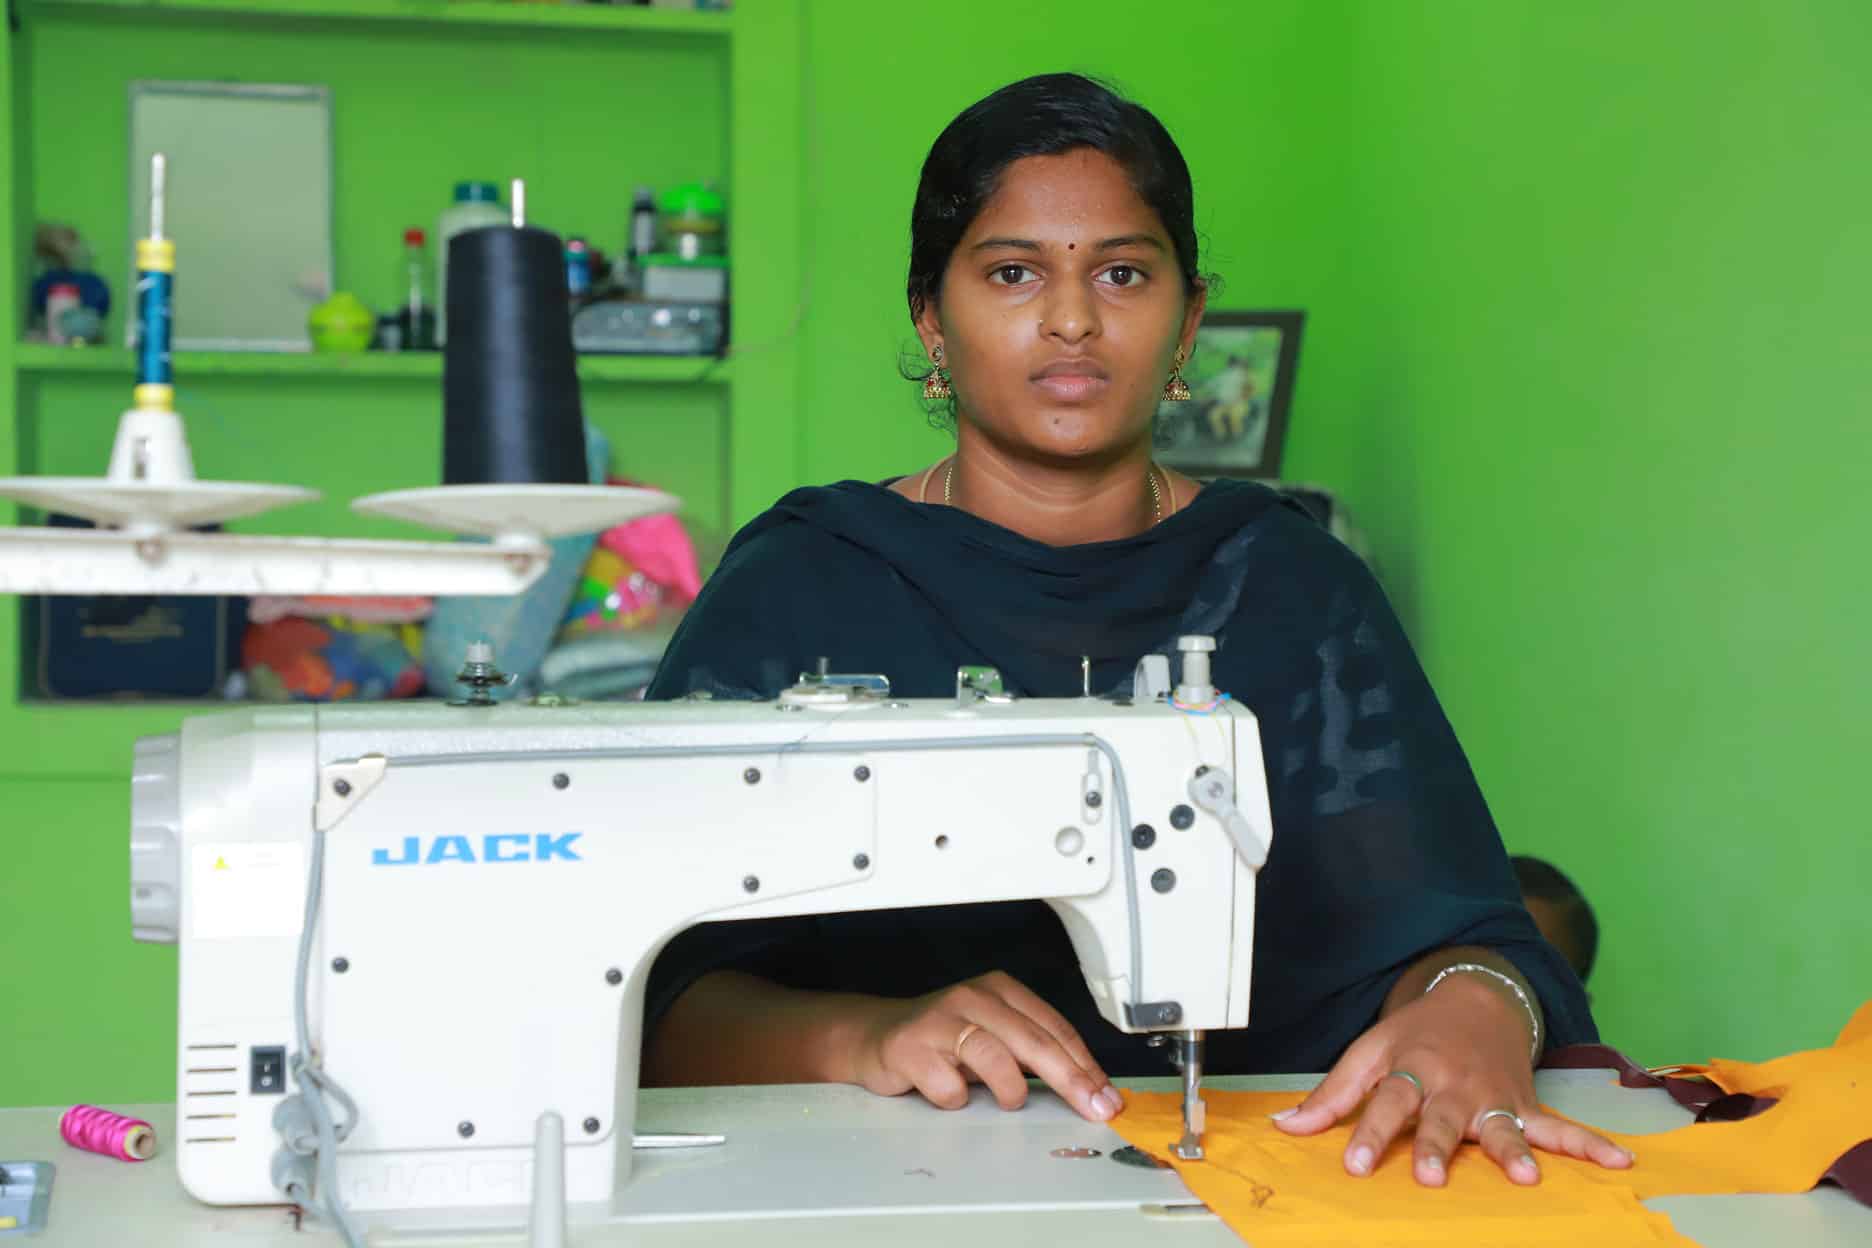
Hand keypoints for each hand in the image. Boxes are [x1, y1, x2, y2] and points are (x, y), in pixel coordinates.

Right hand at [850, 971, 1123, 1123]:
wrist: (877, 1036)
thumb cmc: (944, 1040)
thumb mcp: (995, 1036)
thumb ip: (1033, 1053)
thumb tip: (1087, 1088)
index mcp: (1000, 990)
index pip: (1055, 1028)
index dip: (1085, 1065)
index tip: (1106, 1096)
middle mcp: (973, 998)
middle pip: (1034, 1041)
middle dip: (1071, 1080)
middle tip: (1093, 1108)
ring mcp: (940, 1020)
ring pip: (996, 1058)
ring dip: (1010, 1090)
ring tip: (1006, 1099)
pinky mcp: (911, 1047)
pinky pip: (950, 1087)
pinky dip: (957, 1099)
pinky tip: (948, 1090)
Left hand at [1272, 973, 1633, 1185]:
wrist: (1475, 999)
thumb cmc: (1414, 1034)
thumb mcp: (1368, 1051)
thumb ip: (1331, 1094)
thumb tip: (1285, 1128)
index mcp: (1410, 1067)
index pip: (1384, 1102)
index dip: (1369, 1134)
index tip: (1356, 1165)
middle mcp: (1453, 1083)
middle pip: (1441, 1118)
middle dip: (1438, 1147)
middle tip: (1433, 1177)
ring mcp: (1492, 1095)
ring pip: (1500, 1126)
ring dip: (1512, 1151)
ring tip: (1524, 1177)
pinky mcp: (1524, 1104)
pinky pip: (1558, 1126)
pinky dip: (1589, 1143)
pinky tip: (1617, 1160)